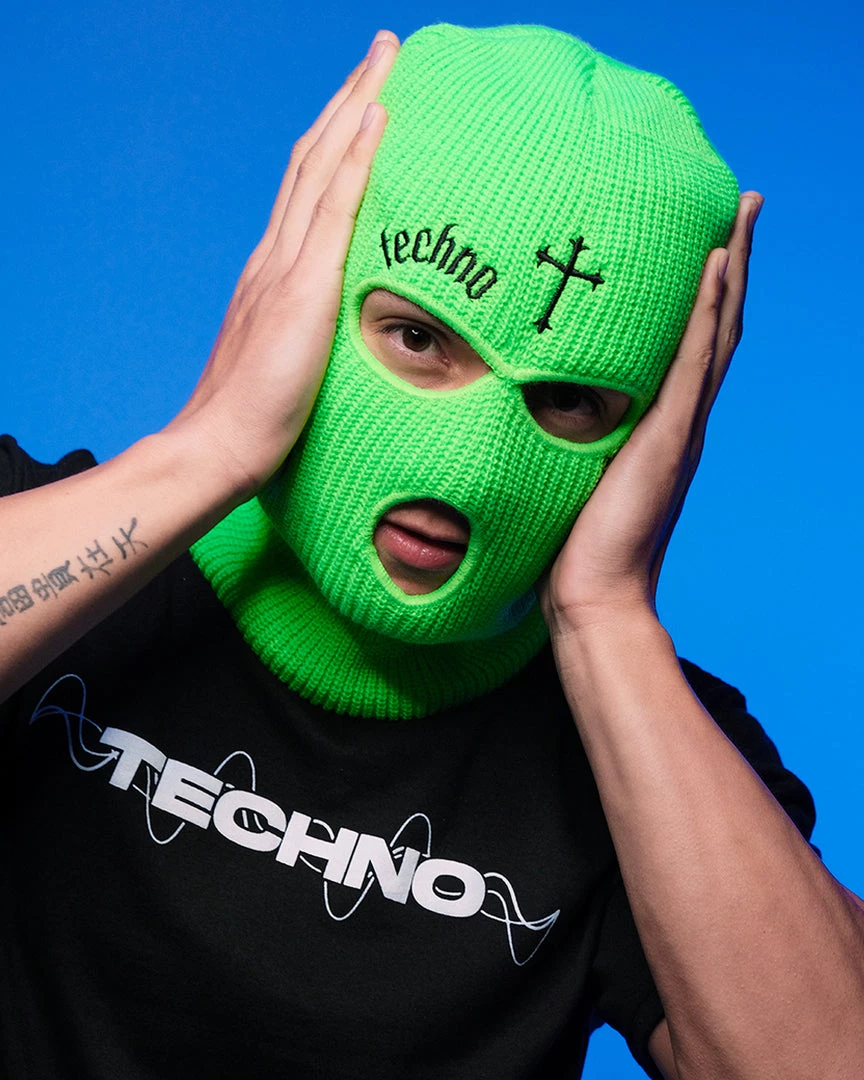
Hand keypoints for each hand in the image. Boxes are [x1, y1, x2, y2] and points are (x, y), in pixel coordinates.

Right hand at [168, 31, 398, 500]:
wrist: (221, 445)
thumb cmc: (256, 416)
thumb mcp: (288, 358)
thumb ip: (307, 329)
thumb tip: (335, 326)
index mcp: (273, 270)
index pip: (309, 186)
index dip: (338, 138)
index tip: (366, 98)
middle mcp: (275, 255)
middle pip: (314, 158)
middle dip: (348, 98)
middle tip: (382, 50)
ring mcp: (286, 267)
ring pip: (323, 166)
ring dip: (355, 105)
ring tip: (385, 58)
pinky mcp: (301, 291)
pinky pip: (333, 209)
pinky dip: (355, 159)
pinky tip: (377, 117)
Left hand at [539, 193, 761, 634]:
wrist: (590, 595)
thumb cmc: (572, 543)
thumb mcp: (569, 472)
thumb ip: (568, 436)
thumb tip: (530, 403)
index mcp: (661, 425)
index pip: (691, 344)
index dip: (706, 292)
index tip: (710, 238)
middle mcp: (682, 419)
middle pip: (717, 326)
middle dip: (731, 263)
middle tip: (744, 203)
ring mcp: (682, 427)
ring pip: (717, 333)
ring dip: (732, 270)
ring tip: (743, 213)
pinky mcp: (670, 438)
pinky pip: (695, 363)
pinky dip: (710, 313)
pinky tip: (718, 265)